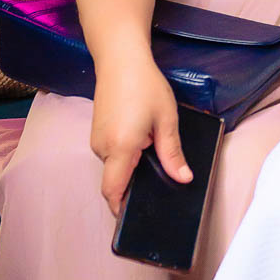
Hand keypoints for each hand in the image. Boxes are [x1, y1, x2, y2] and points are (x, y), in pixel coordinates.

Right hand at [90, 45, 190, 214]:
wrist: (120, 58)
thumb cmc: (144, 85)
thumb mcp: (166, 120)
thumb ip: (172, 153)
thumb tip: (183, 178)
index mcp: (119, 148)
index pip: (113, 191)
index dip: (121, 209)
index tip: (134, 221)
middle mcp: (102, 147)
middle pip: (115, 180)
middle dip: (134, 186)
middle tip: (159, 185)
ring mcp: (97, 138)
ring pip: (114, 166)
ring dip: (131, 167)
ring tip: (154, 156)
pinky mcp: (98, 130)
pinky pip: (112, 153)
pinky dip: (126, 155)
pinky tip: (143, 143)